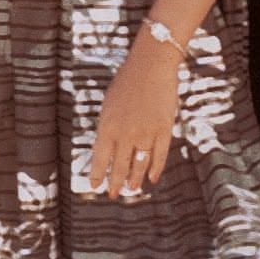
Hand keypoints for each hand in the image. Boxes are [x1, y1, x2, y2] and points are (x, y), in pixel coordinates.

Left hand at [87, 32, 180, 197]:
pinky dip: (155, 169)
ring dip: (135, 179)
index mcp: (107, 126)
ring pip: (139, 165)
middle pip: (120, 166)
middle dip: (116, 183)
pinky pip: (159, 156)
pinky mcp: (163, 130)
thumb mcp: (109, 104)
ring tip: (132, 189)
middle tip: (114, 194)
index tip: (96, 186)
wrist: (151, 64)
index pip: (100, 159)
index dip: (97, 175)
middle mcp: (125, 134)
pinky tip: (152, 178)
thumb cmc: (127, 80)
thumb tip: (107, 149)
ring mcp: (146, 134)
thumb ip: (107, 127)